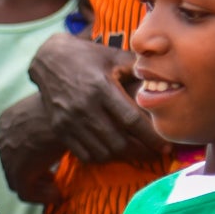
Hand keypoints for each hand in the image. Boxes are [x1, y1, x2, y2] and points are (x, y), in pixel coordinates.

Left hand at [0, 95, 66, 205]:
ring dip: (37, 187)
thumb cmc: (68, 109)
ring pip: (17, 181)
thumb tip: (53, 138)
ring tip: (56, 189)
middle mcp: (2, 138)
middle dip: (32, 174)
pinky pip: (26, 192)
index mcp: (7, 121)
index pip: (11, 148)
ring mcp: (8, 156)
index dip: (29, 158)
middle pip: (12, 165)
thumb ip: (46, 126)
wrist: (71, 113)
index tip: (48, 164)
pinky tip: (58, 195)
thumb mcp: (52, 113)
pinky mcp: (20, 171)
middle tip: (53, 179)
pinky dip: (41, 197)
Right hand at [27, 34, 166, 167]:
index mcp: (101, 87)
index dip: (151, 136)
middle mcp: (84, 107)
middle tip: (156, 152)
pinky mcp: (60, 128)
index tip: (166, 145)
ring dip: (124, 157)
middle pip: (119, 142)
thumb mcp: (113, 56)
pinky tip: (114, 151)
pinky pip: (85, 154)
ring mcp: (69, 120)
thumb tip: (164, 79)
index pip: (131, 120)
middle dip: (142, 151)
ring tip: (138, 152)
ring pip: (103, 152)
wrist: (48, 60)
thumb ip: (138, 68)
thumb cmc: (87, 56)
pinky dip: (102, 157)